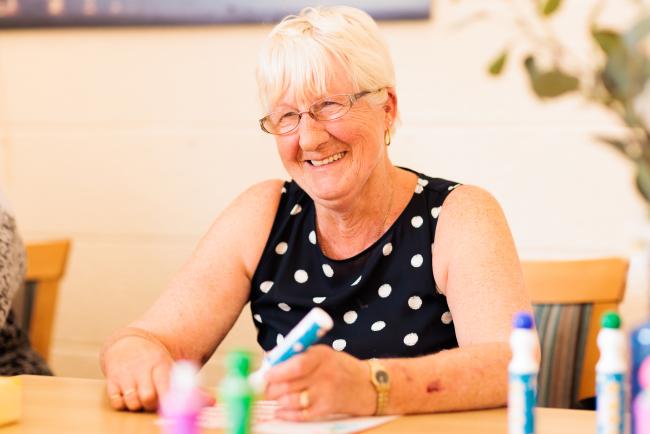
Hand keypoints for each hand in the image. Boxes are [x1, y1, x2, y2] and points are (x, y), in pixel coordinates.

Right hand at [101, 334, 215, 411]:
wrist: (129, 343)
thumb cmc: (155, 362)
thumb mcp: (171, 368)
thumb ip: (191, 387)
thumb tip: (212, 402)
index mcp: (161, 365)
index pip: (166, 387)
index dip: (169, 401)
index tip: (171, 407)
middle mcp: (143, 369)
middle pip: (148, 398)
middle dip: (152, 405)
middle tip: (153, 401)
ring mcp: (126, 374)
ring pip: (131, 402)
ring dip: (137, 405)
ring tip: (141, 398)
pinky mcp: (112, 380)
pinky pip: (116, 401)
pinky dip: (122, 404)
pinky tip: (128, 396)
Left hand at [264, 345, 375, 420]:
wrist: (368, 385)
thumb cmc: (340, 367)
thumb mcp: (323, 353)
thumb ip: (299, 355)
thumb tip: (270, 359)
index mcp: (322, 356)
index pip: (296, 365)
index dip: (277, 371)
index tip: (264, 374)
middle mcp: (324, 375)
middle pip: (290, 385)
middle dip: (271, 388)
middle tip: (263, 388)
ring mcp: (326, 394)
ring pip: (293, 401)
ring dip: (278, 400)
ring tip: (273, 397)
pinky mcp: (326, 409)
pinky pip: (302, 415)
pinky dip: (287, 414)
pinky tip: (281, 411)